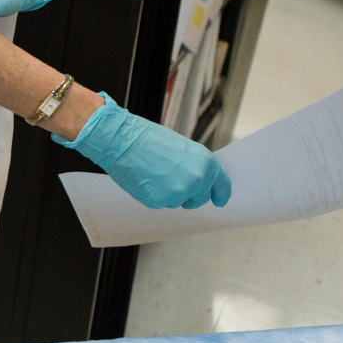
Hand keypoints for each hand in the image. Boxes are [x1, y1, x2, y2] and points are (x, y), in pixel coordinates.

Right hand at [56, 94, 232, 209]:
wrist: (122, 141)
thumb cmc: (148, 139)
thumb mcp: (183, 149)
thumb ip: (195, 166)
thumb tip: (197, 182)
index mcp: (206, 164)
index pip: (221, 185)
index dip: (219, 194)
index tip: (219, 200)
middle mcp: (197, 180)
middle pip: (199, 199)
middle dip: (189, 195)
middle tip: (172, 181)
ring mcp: (179, 193)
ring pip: (177, 201)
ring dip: (168, 193)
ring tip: (153, 173)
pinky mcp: (159, 202)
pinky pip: (160, 203)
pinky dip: (153, 195)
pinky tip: (144, 179)